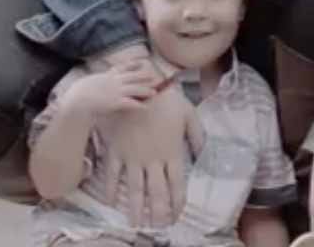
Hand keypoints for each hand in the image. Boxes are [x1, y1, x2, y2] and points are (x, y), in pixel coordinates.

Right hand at [62, 62, 158, 117]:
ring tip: (154, 92)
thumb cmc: (78, 93)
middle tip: (153, 76)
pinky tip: (145, 108)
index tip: (141, 62)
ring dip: (146, 91)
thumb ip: (94, 81)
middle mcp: (114, 81)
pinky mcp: (116, 102)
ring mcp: (116, 91)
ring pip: (135, 89)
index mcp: (106, 76)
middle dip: (144, 76)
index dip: (133, 65)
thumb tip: (93, 81)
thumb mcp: (86, 82)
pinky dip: (139, 105)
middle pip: (133, 77)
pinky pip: (131, 103)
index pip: (122, 68)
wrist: (77, 101)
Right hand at [95, 72, 204, 228]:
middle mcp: (153, 160)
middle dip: (158, 213)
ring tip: (136, 224)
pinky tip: (110, 202)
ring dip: (135, 209)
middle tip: (157, 227)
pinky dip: (110, 190)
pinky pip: (112, 175)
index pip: (177, 185)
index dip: (177, 203)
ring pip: (134, 189)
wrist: (139, 86)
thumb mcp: (188, 114)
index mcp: (172, 152)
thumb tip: (203, 154)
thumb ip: (196, 137)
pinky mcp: (116, 151)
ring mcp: (132, 157)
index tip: (175, 216)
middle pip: (156, 193)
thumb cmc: (167, 98)